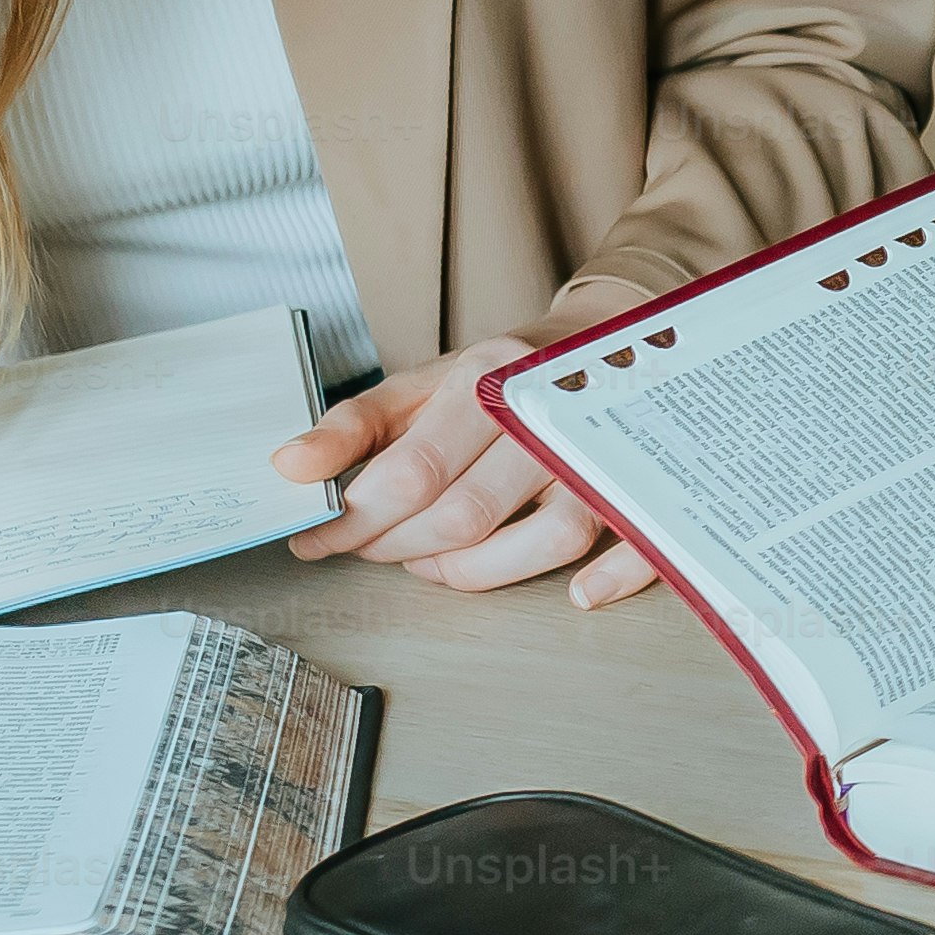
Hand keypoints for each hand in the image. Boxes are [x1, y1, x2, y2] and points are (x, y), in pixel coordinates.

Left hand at [275, 334, 654, 604]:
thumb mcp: (421, 384)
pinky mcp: (646, 486)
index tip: (316, 538)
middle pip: (465, 514)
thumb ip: (353, 425)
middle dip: (399, 549)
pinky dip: (612, 576)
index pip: (410, 472)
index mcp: (488, 380)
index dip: (353, 520)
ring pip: (544, 538)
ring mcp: (602, 455)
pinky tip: (579, 594)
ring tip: (435, 565)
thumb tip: (288, 467)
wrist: (606, 340)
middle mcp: (547, 416)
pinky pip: (639, 541)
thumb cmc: (502, 377)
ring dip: (477, 573)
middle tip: (369, 549)